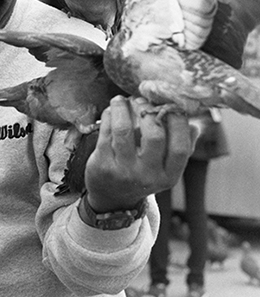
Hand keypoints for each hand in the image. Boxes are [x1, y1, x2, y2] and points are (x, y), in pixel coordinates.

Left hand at [83, 96, 196, 212]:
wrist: (112, 196)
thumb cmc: (143, 173)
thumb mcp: (165, 168)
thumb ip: (182, 147)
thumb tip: (195, 124)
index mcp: (169, 176)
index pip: (180, 147)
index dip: (178, 122)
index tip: (170, 105)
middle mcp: (147, 176)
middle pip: (154, 136)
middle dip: (148, 111)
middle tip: (142, 100)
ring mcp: (124, 172)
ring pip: (124, 130)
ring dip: (123, 108)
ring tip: (122, 100)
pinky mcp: (103, 165)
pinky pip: (106, 132)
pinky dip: (109, 116)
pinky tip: (112, 111)